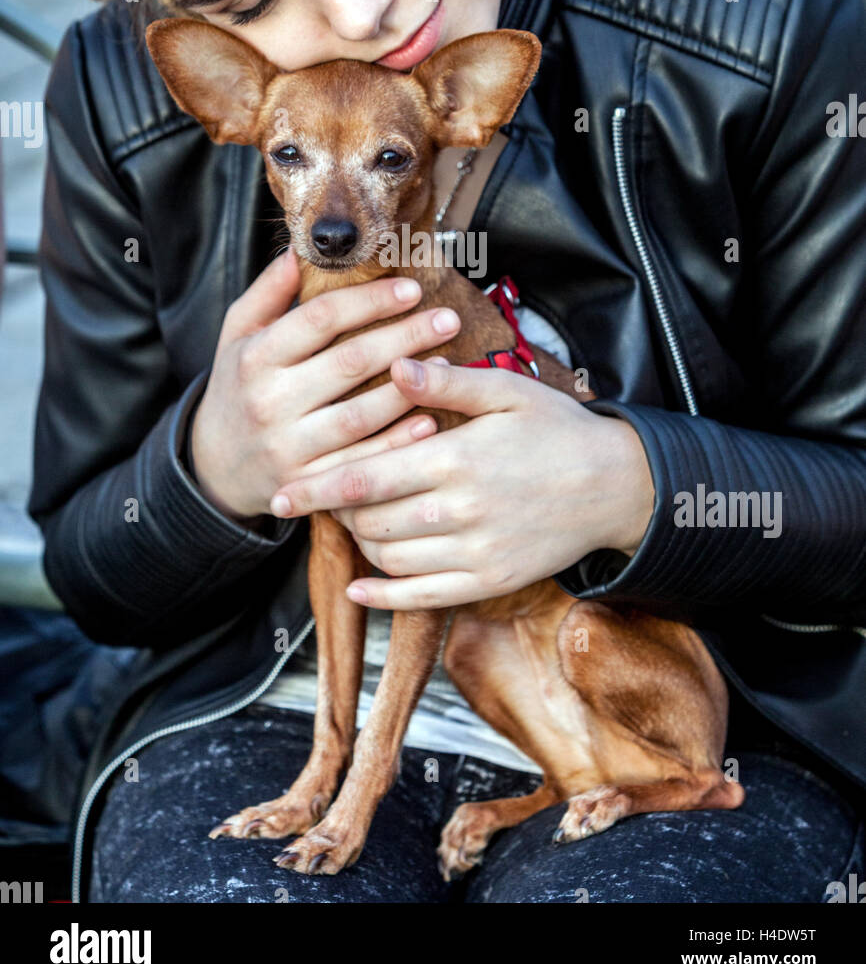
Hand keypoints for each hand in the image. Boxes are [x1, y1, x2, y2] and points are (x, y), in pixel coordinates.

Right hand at [188, 248, 457, 519]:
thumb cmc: (238, 387)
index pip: (320, 319)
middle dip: (404, 337)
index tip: (412, 288)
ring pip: (359, 415)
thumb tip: (300, 250)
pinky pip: (359, 464)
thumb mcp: (237, 334)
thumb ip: (268, 292)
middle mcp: (269, 401)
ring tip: (445, 363)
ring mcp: (288, 446)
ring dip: (408, 388)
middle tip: (447, 319)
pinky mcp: (306, 484)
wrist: (215, 466)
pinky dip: (396, 444)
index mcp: (256, 356)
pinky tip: (429, 420)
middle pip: (348, 363)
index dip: (370, 300)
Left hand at [268, 357, 655, 608]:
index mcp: (457, 458)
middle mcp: (460, 512)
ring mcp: (475, 552)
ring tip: (351, 522)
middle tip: (320, 497)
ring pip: (390, 559)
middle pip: (370, 521)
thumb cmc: (558, 429)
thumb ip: (447, 382)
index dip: (317, 488)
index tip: (282, 492)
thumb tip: (392, 365)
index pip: (366, 478)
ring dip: (360, 544)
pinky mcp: (489, 581)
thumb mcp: (508, 391)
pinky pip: (423, 598)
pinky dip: (383, 595)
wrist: (616, 485)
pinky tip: (358, 586)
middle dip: (335, 513)